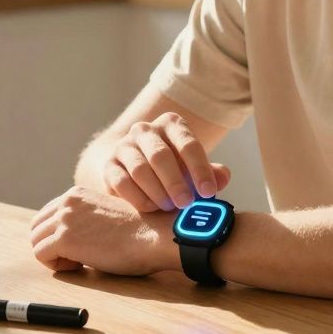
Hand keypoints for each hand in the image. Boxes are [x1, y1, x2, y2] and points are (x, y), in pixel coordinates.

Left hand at [29, 187, 180, 274]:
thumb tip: (76, 237)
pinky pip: (41, 255)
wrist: (154, 235)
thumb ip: (87, 218)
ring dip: (54, 256)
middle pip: (36, 227)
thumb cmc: (141, 231)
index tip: (81, 246)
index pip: (48, 215)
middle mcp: (67, 201)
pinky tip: (80, 266)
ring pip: (35, 241)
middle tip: (76, 257)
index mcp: (77, 194)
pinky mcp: (64, 238)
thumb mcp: (107, 215)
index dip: (59, 235)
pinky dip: (56, 265)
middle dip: (51, 245)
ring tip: (80, 261)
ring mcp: (64, 219)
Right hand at [102, 112, 230, 212]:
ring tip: (169, 208)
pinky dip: (139, 198)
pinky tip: (152, 208)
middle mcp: (145, 130)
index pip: (188, 144)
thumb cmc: (173, 170)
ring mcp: (124, 146)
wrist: (132, 169)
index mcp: (171, 125)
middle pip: (160, 155)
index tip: (208, 192)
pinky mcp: (109, 165)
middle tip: (186, 204)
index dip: (200, 169)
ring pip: (140, 169)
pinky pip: (122, 183)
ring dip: (157, 192)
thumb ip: (210, 173)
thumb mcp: (193, 168)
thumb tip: (223, 177)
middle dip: (176, 182)